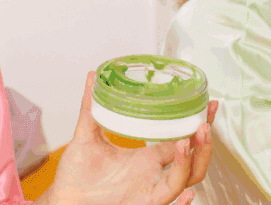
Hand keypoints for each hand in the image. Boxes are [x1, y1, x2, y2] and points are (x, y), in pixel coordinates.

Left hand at [44, 72, 217, 204]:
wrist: (65, 198)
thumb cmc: (77, 175)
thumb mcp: (86, 135)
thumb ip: (91, 107)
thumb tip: (92, 77)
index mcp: (148, 158)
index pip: (182, 140)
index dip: (196, 125)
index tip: (205, 106)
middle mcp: (153, 174)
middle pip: (193, 162)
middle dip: (204, 143)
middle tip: (206, 121)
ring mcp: (150, 191)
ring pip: (185, 180)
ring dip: (192, 161)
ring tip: (189, 141)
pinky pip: (166, 203)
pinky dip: (180, 203)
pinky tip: (187, 193)